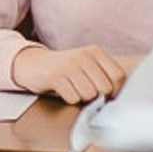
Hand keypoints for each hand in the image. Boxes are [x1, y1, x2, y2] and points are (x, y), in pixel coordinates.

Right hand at [13, 43, 130, 104]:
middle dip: (98, 97)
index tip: (107, 95)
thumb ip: (103, 74)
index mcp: (95, 52)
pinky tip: (64, 91)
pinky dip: (70, 99)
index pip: (118, 76)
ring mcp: (69, 65)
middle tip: (87, 93)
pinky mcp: (55, 76)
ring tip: (74, 90)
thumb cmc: (65, 69)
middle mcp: (84, 56)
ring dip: (82, 98)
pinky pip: (73, 98)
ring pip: (89, 94)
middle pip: (105, 88)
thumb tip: (117, 96)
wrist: (33, 64)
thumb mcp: (86, 64)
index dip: (116, 90)